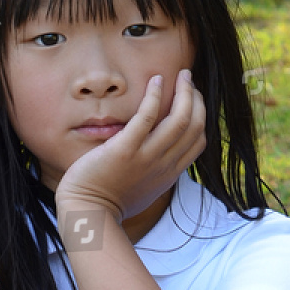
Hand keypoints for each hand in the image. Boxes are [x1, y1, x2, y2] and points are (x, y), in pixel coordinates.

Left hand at [55, 70, 205, 226]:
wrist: (89, 214)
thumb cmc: (110, 203)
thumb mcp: (144, 190)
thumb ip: (154, 172)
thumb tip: (157, 158)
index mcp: (169, 174)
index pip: (198, 141)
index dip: (199, 116)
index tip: (191, 100)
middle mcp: (163, 165)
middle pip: (194, 126)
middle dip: (196, 98)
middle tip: (188, 80)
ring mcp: (146, 158)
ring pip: (180, 119)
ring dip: (184, 92)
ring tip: (180, 75)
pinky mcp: (125, 150)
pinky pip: (147, 117)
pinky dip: (155, 95)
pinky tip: (156, 81)